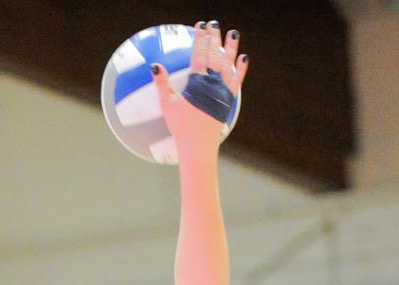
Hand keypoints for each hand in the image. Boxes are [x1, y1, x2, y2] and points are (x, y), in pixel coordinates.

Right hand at [149, 21, 248, 152]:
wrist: (198, 146)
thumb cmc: (181, 127)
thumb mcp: (167, 105)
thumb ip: (162, 84)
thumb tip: (155, 66)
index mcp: (198, 83)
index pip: (200, 55)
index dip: (200, 39)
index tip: (200, 26)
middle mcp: (213, 84)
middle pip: (215, 55)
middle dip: (214, 38)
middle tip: (214, 23)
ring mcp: (223, 91)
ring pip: (229, 64)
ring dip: (231, 48)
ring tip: (233, 34)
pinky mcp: (228, 99)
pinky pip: (236, 80)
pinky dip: (240, 68)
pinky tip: (243, 58)